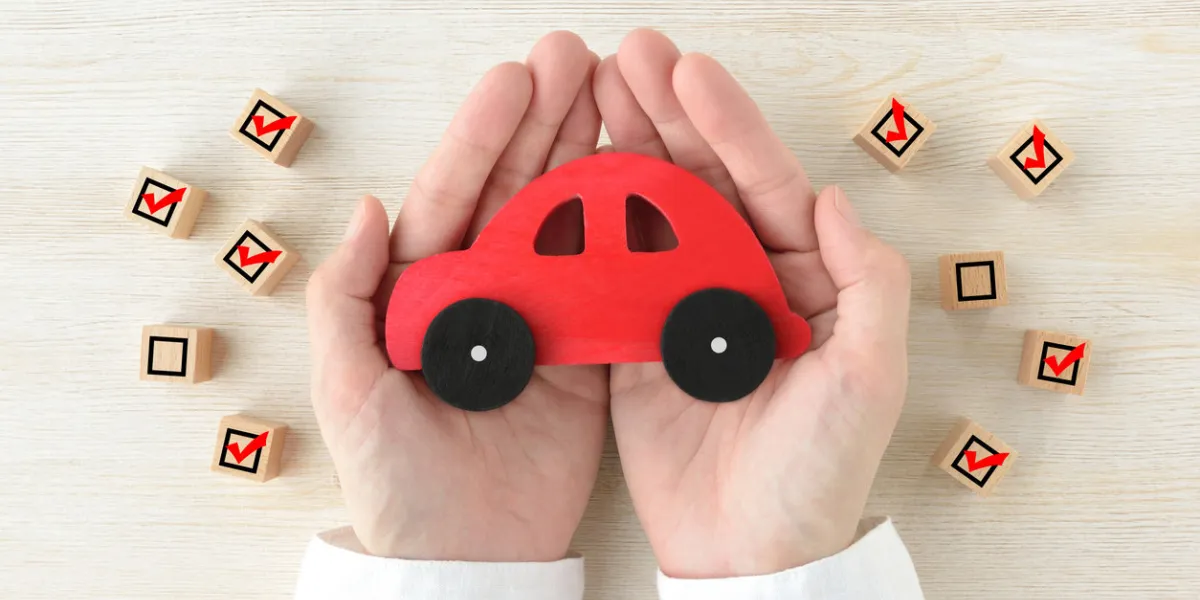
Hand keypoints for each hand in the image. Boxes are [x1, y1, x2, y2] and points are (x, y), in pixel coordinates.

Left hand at [306, 31, 607, 561]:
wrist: (466, 555)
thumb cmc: (394, 481)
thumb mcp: (348, 390)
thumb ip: (346, 299)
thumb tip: (366, 208)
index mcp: (423, 291)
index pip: (454, 196)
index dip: (482, 136)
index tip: (515, 80)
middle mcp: (485, 293)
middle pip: (517, 192)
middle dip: (544, 123)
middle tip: (576, 59)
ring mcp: (539, 319)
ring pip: (568, 223)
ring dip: (590, 159)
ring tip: (618, 100)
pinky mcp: (585, 354)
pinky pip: (611, 283)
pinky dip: (630, 236)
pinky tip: (649, 185)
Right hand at [594, 29, 911, 577]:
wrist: (749, 551)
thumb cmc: (818, 474)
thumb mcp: (868, 380)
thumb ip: (864, 286)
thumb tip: (834, 199)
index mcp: (800, 278)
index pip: (765, 183)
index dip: (728, 125)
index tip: (690, 73)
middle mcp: (739, 279)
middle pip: (701, 180)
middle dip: (666, 115)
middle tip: (627, 58)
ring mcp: (682, 306)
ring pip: (650, 211)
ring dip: (623, 150)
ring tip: (591, 92)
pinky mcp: (634, 341)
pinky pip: (608, 270)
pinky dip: (586, 223)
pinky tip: (565, 175)